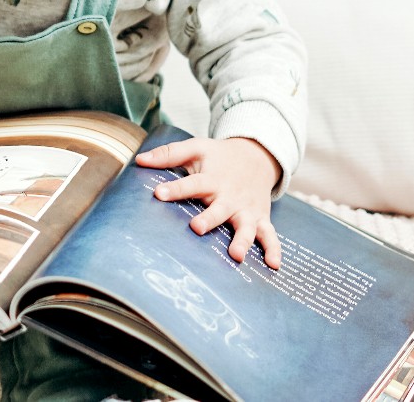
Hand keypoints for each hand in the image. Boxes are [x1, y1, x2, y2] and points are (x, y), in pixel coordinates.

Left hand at [136, 137, 282, 268]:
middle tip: (197, 227)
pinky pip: (270, 235)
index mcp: (212, 179)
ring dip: (242, 240)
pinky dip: (274, 249)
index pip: (191, 184)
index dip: (175, 189)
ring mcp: (247, 209)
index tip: (158, 194)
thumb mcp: (196, 148)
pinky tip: (273, 265)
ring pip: (246, 226)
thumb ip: (168, 154)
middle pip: (220, 209)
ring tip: (236, 255)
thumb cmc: (220, 156)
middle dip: (210, 218)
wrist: (257, 156)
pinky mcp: (260, 218)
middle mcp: (230, 196)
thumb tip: (139, 160)